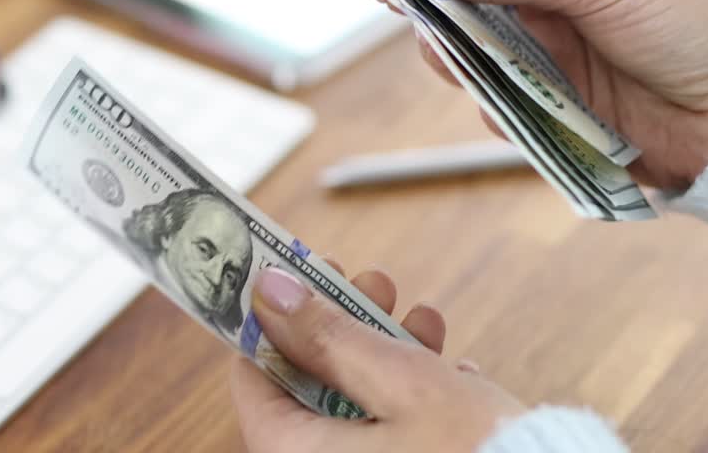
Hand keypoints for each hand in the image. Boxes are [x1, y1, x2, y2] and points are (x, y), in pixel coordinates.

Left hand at [231, 264, 523, 452]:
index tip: (295, 276)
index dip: (271, 320)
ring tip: (424, 316)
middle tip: (372, 282)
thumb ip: (327, 334)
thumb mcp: (398, 380)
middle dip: (344, 324)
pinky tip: (454, 370)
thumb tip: (268, 292)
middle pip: (310, 383)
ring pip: (358, 402)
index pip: (252, 379)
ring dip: (389, 350)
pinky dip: (417, 394)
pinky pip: (395, 432)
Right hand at [395, 0, 707, 188]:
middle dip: (429, 1)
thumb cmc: (697, 15)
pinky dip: (493, 103)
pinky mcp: (542, 100)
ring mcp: (539, 46)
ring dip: (454, 54)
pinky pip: (488, 100)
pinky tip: (523, 100)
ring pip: (458, 48)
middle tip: (411, 7)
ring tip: (470, 57)